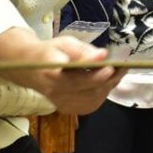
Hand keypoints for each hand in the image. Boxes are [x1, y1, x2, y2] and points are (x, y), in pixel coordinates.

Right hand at [0, 28, 125, 114]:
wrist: (30, 68)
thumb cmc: (50, 52)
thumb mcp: (64, 43)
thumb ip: (83, 50)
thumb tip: (103, 55)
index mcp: (51, 73)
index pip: (75, 79)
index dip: (95, 76)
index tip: (110, 66)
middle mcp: (55, 92)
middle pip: (88, 91)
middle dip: (109, 80)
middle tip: (122, 67)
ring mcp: (60, 103)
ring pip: (92, 100)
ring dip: (108, 87)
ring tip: (119, 72)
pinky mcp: (66, 109)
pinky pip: (90, 105)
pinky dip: (102, 94)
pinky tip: (107, 82)